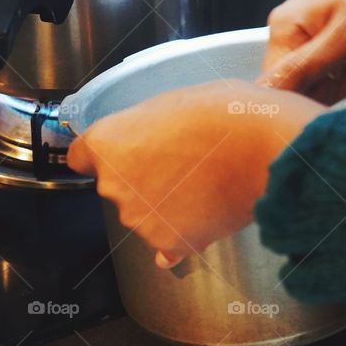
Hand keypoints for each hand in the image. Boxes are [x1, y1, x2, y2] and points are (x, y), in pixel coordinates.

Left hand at [66, 80, 325, 267]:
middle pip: (116, 186)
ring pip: (144, 214)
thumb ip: (145, 126)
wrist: (265, 150)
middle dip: (141, 177)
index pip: (80, 156)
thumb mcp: (175, 102)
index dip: (104, 153)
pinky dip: (183, 231)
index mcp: (108, 143)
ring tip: (202, 183)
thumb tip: (145, 140)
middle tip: (180, 161)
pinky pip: (168, 242)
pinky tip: (205, 212)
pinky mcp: (170, 243)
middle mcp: (115, 185)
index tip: (120, 153)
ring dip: (164, 204)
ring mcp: (141, 219)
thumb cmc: (225, 115)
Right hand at [259, 0, 345, 101]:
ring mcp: (311, 35)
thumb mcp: (345, 40)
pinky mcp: (331, 39)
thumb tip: (265, 96)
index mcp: (284, 26)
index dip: (301, 98)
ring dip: (339, 83)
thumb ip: (303, 70)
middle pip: (293, 85)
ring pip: (314, 82)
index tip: (331, 92)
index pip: (273, 84)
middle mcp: (290, 30)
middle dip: (324, 89)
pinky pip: (330, 71)